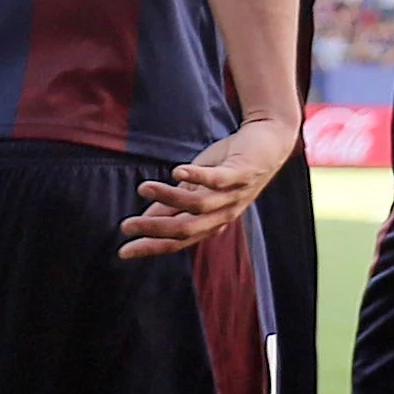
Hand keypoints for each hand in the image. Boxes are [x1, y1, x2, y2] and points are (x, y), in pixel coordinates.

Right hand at [119, 116, 296, 258]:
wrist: (268, 142)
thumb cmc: (230, 166)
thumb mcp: (198, 187)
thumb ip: (175, 204)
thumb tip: (146, 218)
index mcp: (212, 222)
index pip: (178, 241)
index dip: (152, 247)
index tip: (124, 252)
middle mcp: (223, 214)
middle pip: (186, 229)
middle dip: (154, 228)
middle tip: (127, 226)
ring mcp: (234, 195)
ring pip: (198, 205)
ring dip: (169, 197)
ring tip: (143, 188)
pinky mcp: (242, 173)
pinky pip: (218, 180)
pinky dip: (197, 177)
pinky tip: (177, 172)